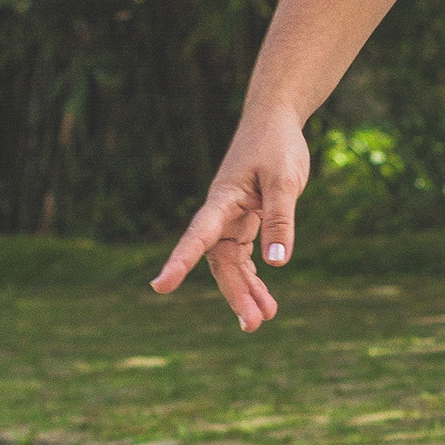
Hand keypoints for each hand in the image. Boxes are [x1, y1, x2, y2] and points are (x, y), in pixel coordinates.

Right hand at [150, 107, 311, 331]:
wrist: (276, 119)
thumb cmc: (277, 144)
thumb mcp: (285, 181)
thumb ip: (279, 220)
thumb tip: (277, 264)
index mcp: (222, 200)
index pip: (198, 236)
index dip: (180, 262)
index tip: (160, 287)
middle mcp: (221, 212)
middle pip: (221, 261)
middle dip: (235, 293)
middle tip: (253, 325)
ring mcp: (232, 217)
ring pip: (232, 262)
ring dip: (246, 290)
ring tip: (262, 319)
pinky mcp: (245, 218)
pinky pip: (243, 254)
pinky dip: (253, 275)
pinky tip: (264, 298)